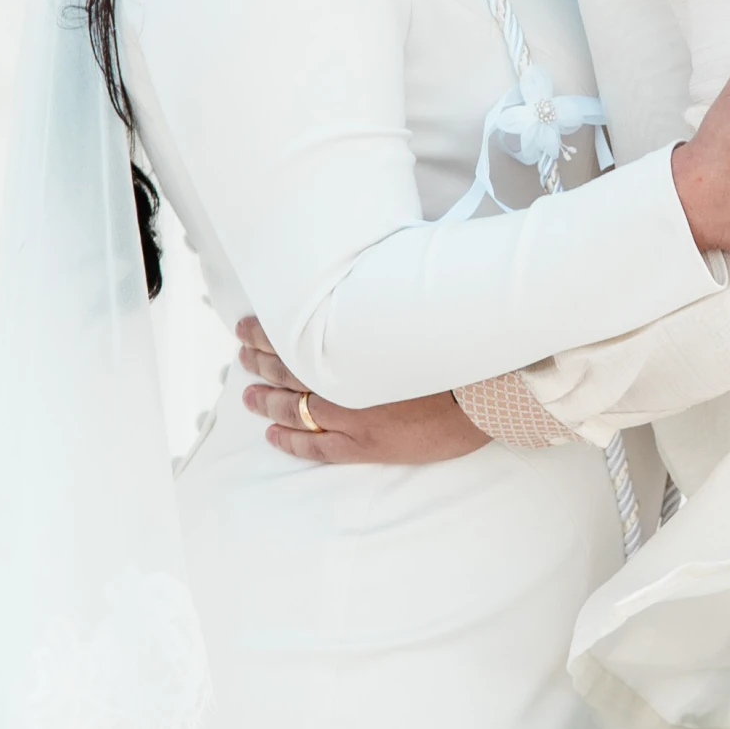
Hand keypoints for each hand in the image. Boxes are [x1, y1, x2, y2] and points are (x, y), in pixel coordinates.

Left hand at [235, 320, 488, 464]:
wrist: (488, 389)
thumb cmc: (457, 344)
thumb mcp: (415, 309)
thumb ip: (384, 303)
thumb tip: (368, 282)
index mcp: (352, 340)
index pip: (295, 335)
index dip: (266, 331)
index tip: (247, 326)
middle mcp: (343, 377)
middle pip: (287, 369)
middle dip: (259, 360)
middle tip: (241, 353)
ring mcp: (352, 414)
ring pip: (294, 407)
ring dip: (267, 399)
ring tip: (249, 394)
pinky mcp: (367, 444)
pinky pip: (316, 446)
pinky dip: (291, 441)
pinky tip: (273, 435)